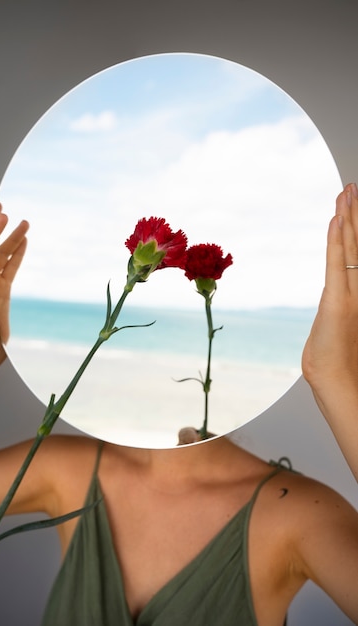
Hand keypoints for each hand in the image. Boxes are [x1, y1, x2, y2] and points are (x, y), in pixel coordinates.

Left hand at [302, 183, 357, 391]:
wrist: (335, 381)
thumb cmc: (333, 361)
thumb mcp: (332, 327)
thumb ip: (335, 309)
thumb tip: (332, 304)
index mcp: (357, 292)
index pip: (356, 253)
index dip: (355, 229)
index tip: (350, 208)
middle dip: (355, 214)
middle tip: (352, 188)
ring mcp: (353, 292)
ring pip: (351, 247)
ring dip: (349, 217)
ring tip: (348, 191)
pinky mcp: (339, 299)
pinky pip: (338, 262)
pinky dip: (338, 239)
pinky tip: (338, 218)